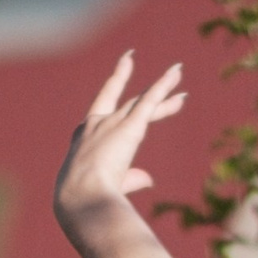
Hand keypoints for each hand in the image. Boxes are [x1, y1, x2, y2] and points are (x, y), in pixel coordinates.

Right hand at [55, 52, 185, 241]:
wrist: (80, 197)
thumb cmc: (85, 199)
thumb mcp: (104, 186)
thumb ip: (130, 179)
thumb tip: (149, 179)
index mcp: (85, 141)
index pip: (100, 115)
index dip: (108, 103)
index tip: (111, 87)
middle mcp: (96, 125)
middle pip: (122, 102)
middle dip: (123, 77)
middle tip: (128, 58)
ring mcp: (113, 123)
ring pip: (143, 101)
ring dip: (163, 87)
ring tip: (177, 72)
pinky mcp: (130, 127)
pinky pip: (150, 101)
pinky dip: (164, 86)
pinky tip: (176, 73)